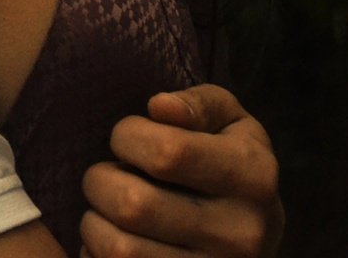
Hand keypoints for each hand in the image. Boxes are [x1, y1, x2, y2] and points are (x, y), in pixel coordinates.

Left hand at [79, 85, 283, 257]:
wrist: (254, 236)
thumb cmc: (228, 164)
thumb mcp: (230, 122)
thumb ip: (198, 105)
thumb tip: (159, 107)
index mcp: (253, 175)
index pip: (167, 152)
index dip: (128, 136)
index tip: (128, 138)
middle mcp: (241, 231)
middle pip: (134, 204)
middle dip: (100, 180)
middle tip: (108, 175)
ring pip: (119, 248)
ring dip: (94, 223)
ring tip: (107, 209)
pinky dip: (97, 253)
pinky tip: (112, 238)